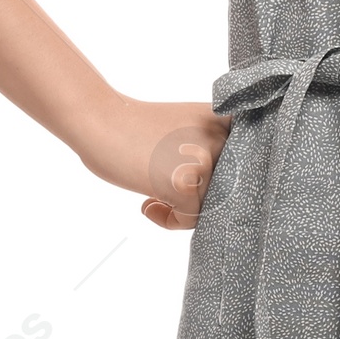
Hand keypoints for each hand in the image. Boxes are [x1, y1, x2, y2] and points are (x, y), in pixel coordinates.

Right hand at [77, 94, 231, 230]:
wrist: (99, 119)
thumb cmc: (134, 129)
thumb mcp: (186, 131)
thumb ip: (210, 152)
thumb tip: (228, 196)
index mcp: (224, 123)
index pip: (240, 169)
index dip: (213, 182)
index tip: (183, 180)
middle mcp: (222, 139)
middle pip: (226, 190)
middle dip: (195, 197)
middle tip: (163, 190)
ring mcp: (205, 161)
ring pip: (210, 206)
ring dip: (181, 209)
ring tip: (153, 196)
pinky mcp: (187, 184)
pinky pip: (189, 219)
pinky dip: (168, 219)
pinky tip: (147, 204)